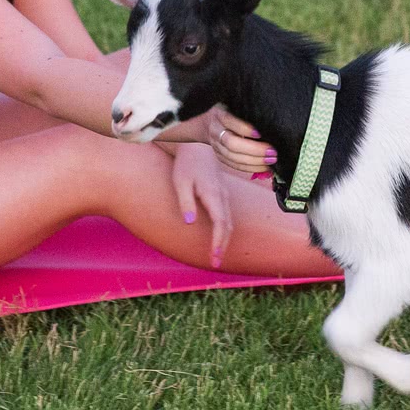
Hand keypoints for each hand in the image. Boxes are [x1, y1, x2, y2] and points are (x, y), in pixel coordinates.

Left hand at [170, 144, 233, 268]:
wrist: (197, 146)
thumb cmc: (186, 164)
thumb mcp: (180, 182)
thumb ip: (185, 202)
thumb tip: (189, 222)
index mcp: (213, 195)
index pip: (220, 223)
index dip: (218, 242)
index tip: (214, 258)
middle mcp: (222, 196)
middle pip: (228, 226)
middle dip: (223, 245)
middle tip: (215, 262)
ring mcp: (224, 195)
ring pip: (229, 221)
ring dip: (224, 239)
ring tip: (216, 254)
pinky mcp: (222, 194)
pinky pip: (227, 215)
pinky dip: (224, 229)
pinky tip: (218, 236)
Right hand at [208, 106, 273, 175]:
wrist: (206, 123)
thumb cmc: (227, 111)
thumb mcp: (234, 105)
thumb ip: (246, 111)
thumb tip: (268, 121)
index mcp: (219, 115)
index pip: (229, 121)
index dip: (244, 129)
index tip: (260, 133)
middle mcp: (216, 131)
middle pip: (232, 144)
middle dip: (254, 150)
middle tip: (272, 152)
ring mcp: (216, 146)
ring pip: (233, 157)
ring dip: (254, 162)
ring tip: (271, 160)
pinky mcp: (220, 157)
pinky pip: (234, 165)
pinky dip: (250, 168)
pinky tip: (264, 167)